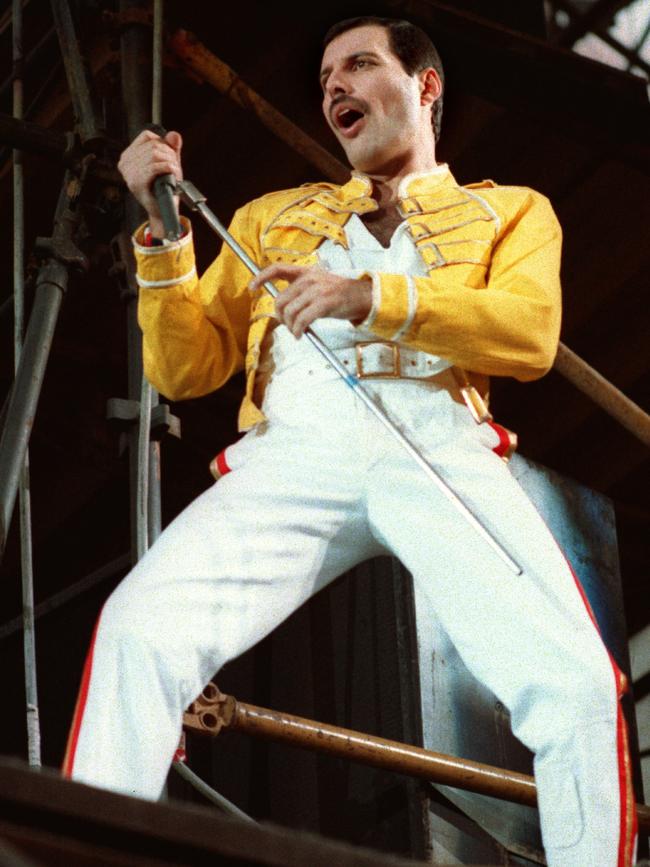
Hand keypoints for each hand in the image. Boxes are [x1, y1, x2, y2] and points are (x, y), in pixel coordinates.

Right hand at [117, 129, 182, 236]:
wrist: (162, 211)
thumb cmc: (164, 188)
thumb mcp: (168, 162)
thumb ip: (171, 147)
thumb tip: (174, 135)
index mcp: (128, 155)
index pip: (147, 136)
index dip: (163, 143)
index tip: (169, 156)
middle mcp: (125, 163)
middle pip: (153, 145)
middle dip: (169, 155)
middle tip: (175, 167)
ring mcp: (129, 173)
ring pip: (155, 154)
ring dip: (170, 163)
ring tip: (174, 173)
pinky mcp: (136, 183)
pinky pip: (154, 167)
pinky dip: (168, 169)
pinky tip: (172, 175)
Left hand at [249, 264, 371, 337]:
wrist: (363, 297)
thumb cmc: (339, 295)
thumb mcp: (319, 285)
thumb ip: (301, 291)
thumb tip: (282, 307)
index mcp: (306, 272)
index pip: (278, 269)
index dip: (262, 277)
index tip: (252, 287)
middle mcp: (310, 279)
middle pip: (281, 299)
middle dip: (280, 316)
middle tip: (287, 324)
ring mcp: (317, 291)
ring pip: (290, 312)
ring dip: (290, 326)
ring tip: (296, 331)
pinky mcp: (323, 304)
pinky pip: (302, 320)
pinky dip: (298, 330)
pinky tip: (301, 334)